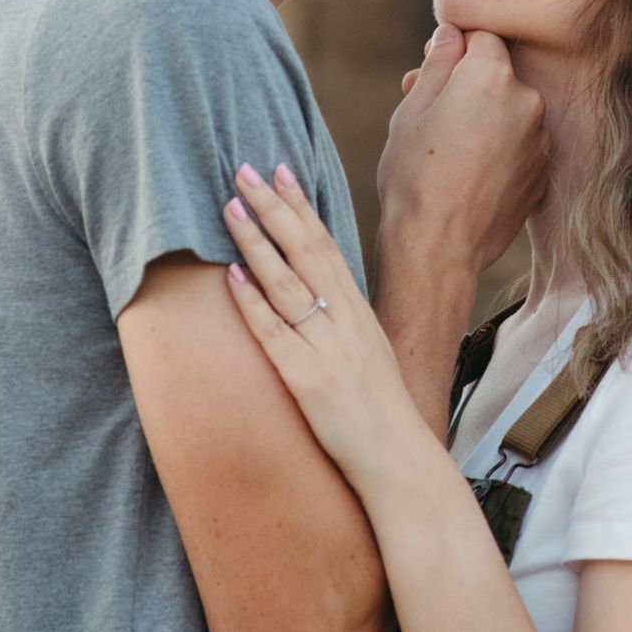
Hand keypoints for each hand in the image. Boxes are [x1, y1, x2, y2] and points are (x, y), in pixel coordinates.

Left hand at [222, 165, 435, 501]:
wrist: (399, 461)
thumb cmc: (381, 414)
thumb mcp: (368, 355)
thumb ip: (342, 324)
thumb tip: (313, 296)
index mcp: (359, 313)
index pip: (326, 245)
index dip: (301, 207)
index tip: (281, 171)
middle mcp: (345, 322)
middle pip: (306, 252)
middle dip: (274, 208)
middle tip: (245, 170)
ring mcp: (327, 350)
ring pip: (287, 283)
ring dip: (257, 241)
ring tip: (231, 206)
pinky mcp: (308, 381)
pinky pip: (275, 333)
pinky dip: (253, 301)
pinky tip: (233, 274)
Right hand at [378, 25, 547, 276]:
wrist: (438, 247)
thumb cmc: (414, 175)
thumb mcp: (412, 110)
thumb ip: (438, 64)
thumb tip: (452, 35)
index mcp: (492, 76)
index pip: (482, 37)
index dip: (456, 49)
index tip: (435, 68)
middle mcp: (527, 100)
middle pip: (500, 75)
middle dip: (470, 85)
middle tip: (431, 110)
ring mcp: (541, 139)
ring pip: (511, 111)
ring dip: (488, 117)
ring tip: (449, 148)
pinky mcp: (544, 172)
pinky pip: (522, 145)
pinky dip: (502, 149)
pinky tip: (471, 171)